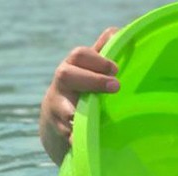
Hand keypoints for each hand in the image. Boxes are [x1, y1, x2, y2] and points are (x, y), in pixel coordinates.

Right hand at [39, 27, 119, 164]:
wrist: (57, 122)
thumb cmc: (82, 89)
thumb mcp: (90, 71)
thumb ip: (103, 52)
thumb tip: (120, 32)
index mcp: (72, 68)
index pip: (79, 55)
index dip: (97, 60)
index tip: (116, 69)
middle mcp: (62, 85)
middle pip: (66, 75)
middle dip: (91, 80)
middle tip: (116, 86)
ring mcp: (58, 108)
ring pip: (62, 108)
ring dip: (75, 113)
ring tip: (87, 117)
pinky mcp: (60, 131)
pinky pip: (65, 135)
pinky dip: (73, 138)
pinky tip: (80, 142)